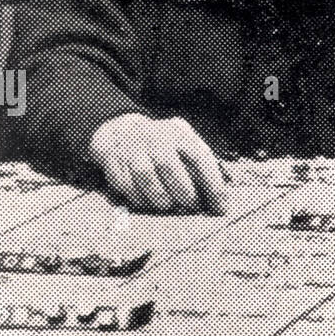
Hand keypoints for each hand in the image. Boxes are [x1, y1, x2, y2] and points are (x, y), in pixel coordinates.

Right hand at [89, 113, 227, 214]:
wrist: (121, 129)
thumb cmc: (162, 144)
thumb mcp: (183, 142)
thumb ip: (202, 164)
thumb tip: (222, 195)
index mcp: (179, 133)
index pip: (199, 156)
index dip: (212, 183)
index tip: (220, 204)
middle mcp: (155, 136)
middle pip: (169, 166)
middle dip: (183, 192)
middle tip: (192, 206)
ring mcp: (131, 146)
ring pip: (146, 176)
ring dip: (159, 198)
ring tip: (168, 206)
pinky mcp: (112, 158)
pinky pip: (125, 184)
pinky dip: (138, 198)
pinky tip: (146, 202)